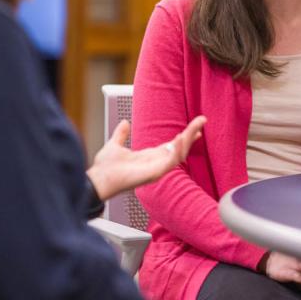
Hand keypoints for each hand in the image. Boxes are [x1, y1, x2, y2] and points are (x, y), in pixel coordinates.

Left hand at [86, 115, 206, 200]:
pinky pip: (171, 161)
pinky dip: (176, 150)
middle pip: (179, 148)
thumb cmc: (104, 168)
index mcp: (149, 157)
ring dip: (188, 139)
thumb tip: (124, 122)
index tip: (196, 127)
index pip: (171, 146)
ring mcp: (157, 169)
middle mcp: (155, 163)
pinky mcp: (155, 173)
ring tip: (196, 127)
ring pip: (179, 154)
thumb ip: (121, 134)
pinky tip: (180, 138)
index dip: (184, 136)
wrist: (98, 179)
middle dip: (191, 134)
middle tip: (202, 120)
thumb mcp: (115, 145)